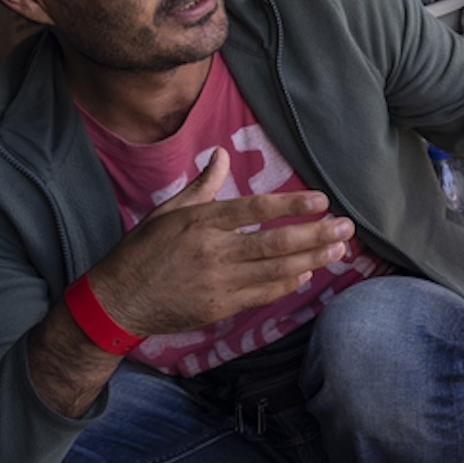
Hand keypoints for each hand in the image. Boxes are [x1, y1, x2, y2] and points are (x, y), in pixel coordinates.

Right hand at [86, 149, 354, 336]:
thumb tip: (221, 154)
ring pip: (275, 270)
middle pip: (275, 242)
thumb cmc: (142, 251)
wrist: (117, 300)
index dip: (291, 205)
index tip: (321, 201)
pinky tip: (308, 274)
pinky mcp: (219, 307)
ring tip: (338, 250)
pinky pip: (262, 294)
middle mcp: (212, 251)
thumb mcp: (167, 212)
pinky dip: (287, 284)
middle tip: (346, 227)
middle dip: (316, 234)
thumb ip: (203, 186)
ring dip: (312, 259)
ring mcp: (217, 282)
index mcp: (200, 221)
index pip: (255, 209)